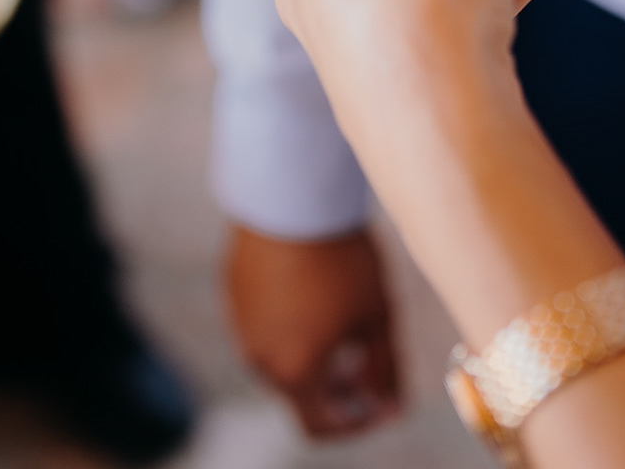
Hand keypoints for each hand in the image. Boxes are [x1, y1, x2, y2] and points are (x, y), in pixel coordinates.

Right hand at [226, 225, 400, 436]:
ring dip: (312, 354)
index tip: (381, 400)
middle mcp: (259, 359)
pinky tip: (316, 290)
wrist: (292, 198)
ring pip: (281, 357)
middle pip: (301, 393)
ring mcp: (240, 326)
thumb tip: (393, 407)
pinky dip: (290, 324)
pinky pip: (265, 324)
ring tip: (344, 318)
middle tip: (368, 357)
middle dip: (337, 386)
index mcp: (295, 373)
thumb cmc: (341, 258)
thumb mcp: (378, 316)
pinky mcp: (232, 295)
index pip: (322, 426)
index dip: (357, 422)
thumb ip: (386, 370)